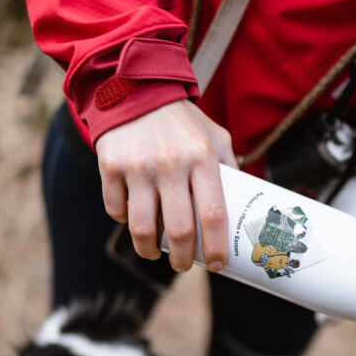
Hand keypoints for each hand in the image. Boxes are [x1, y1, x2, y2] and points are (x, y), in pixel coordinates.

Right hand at [95, 100, 237, 271]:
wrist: (136, 89)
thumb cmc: (182, 121)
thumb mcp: (215, 136)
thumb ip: (228, 169)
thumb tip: (244, 207)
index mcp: (202, 157)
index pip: (214, 214)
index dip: (217, 246)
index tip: (218, 264)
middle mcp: (171, 163)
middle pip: (179, 230)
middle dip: (184, 259)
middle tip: (186, 266)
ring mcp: (138, 166)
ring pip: (142, 229)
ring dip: (149, 250)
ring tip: (155, 253)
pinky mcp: (111, 167)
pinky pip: (116, 211)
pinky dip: (124, 221)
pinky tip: (134, 218)